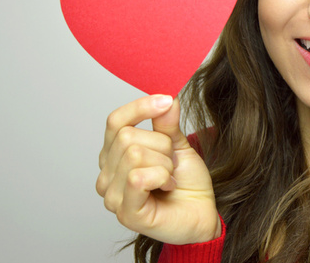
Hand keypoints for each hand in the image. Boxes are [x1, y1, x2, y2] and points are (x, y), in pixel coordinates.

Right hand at [96, 95, 220, 243]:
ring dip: (164, 164)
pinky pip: (138, 177)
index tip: (167, 101)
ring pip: (134, 154)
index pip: (115, 121)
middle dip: (161, 145)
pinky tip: (167, 187)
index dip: (140, 107)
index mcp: (114, 154)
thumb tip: (166, 96)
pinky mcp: (126, 212)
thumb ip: (167, 123)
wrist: (202, 212)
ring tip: (169, 178)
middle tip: (171, 163)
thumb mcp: (177, 144)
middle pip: (127, 136)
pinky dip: (162, 177)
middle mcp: (106, 174)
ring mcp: (112, 196)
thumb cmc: (187, 182)